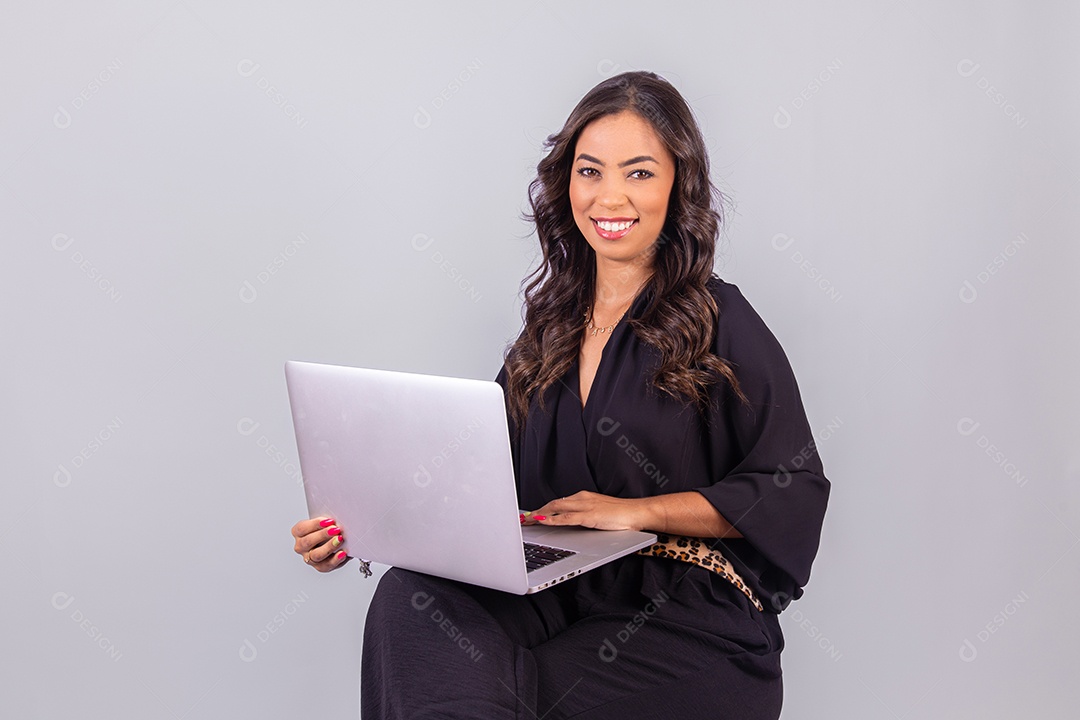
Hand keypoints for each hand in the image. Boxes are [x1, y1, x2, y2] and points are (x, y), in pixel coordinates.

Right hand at [291, 516, 349, 572]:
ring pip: (316, 555)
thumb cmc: (328, 528)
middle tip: (336, 529)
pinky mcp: (320, 566)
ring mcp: (309, 558)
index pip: (302, 528)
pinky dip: (335, 559)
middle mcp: (300, 546)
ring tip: (340, 539)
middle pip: (308, 542)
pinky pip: (326, 565)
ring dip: (329, 547)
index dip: (315, 524)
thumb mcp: (325, 522)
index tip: (329, 521)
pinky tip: (342, 553)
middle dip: (323, 535)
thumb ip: (327, 521)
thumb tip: (336, 520)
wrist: (335, 539)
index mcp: (298, 532)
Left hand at [521, 491, 649, 530]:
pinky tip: (544, 522)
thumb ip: (583, 515)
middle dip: (536, 512)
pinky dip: (553, 520)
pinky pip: (567, 518)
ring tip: (527, 521)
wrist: (637, 512)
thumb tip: (568, 521)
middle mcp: (582, 498)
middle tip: (523, 519)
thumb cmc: (620, 514)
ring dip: (540, 515)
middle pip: (553, 504)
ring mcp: (585, 506)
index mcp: (583, 497)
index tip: (530, 515)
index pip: (557, 502)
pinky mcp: (590, 516)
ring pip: (556, 508)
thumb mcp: (597, 513)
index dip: (542, 509)